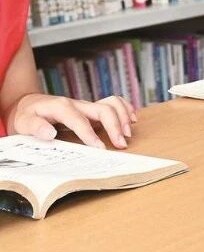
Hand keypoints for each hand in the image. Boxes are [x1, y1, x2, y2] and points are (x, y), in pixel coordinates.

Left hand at [6, 94, 136, 148]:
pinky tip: (131, 120)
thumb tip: (51, 133)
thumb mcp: (24, 121)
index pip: (80, 120)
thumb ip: (36, 127)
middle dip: (115, 126)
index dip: (91, 134)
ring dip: (123, 117)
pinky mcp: (92, 109)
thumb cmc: (27, 115)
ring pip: (112, 103)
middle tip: (121, 144)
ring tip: (127, 134)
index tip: (101, 148)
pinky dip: (125, 109)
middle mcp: (78, 104)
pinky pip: (114, 103)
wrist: (29, 104)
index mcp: (62, 107)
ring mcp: (87, 105)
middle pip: (103, 109)